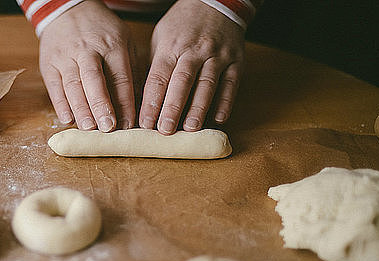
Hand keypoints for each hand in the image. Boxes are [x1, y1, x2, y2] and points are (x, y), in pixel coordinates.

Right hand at [39, 0, 135, 131]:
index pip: (120, 78)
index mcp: (112, 45)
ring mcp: (66, 56)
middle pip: (94, 80)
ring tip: (89, 128)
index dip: (124, 103)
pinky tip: (67, 119)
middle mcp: (88, 50)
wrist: (68, 10)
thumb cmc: (102, 32)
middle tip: (107, 128)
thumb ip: (131, 69)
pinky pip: (54, 86)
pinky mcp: (49, 63)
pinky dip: (60, 104)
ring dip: (81, 109)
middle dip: (101, 105)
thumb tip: (140, 103)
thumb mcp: (124, 41)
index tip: (128, 123)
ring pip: (73, 85)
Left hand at [139, 0, 244, 133]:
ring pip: (208, 84)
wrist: (216, 2)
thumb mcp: (160, 39)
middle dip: (173, 108)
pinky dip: (226, 102)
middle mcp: (194, 51)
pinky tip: (219, 119)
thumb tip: (142, 100)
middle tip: (165, 130)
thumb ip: (154, 67)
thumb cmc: (182, 26)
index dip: (151, 102)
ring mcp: (217, 55)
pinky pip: (232, 83)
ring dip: (198, 108)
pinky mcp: (236, 60)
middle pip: (182, 82)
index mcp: (171, 46)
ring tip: (190, 128)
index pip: (159, 77)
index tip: (145, 123)